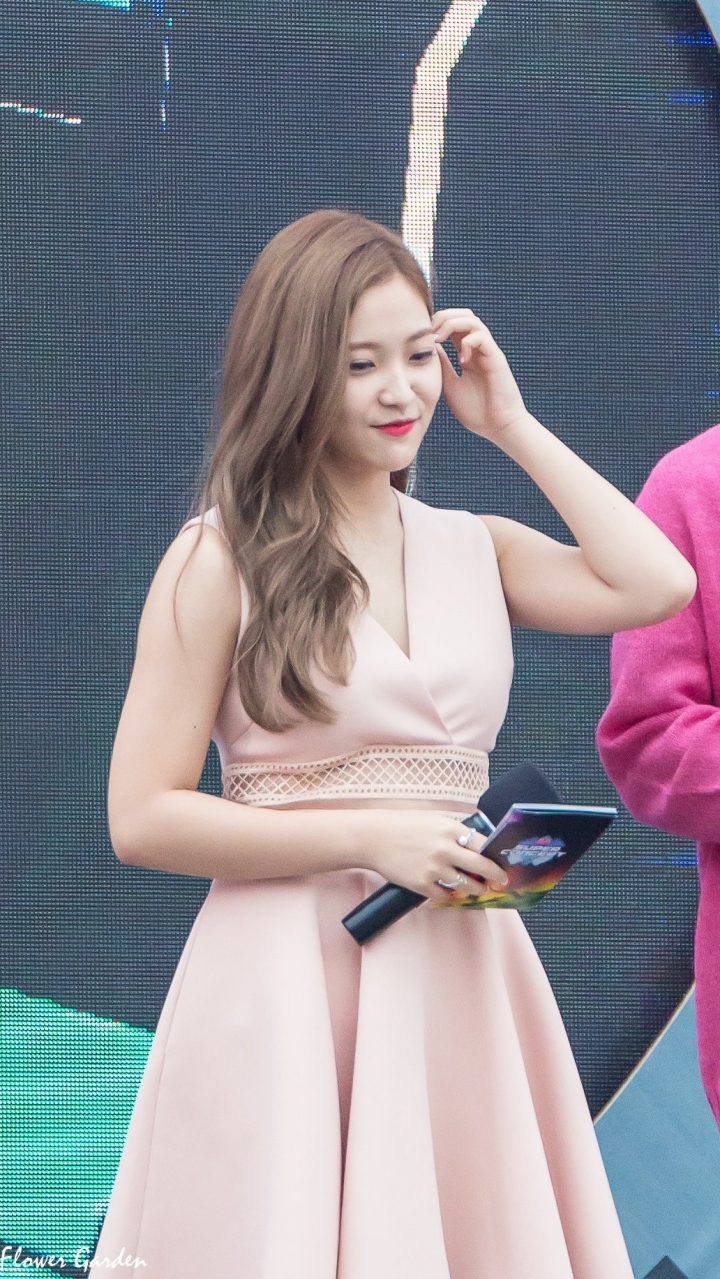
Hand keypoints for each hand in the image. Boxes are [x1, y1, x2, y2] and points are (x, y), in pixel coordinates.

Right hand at [357, 809, 508, 903]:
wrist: (373, 838)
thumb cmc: (402, 825)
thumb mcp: (432, 819)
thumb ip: (454, 829)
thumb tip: (476, 840)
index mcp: (449, 828)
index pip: (483, 844)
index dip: (495, 855)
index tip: (502, 862)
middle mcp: (445, 848)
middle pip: (481, 867)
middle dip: (494, 876)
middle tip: (500, 881)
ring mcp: (434, 868)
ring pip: (466, 885)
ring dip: (476, 889)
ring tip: (479, 889)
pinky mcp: (422, 884)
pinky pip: (445, 895)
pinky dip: (450, 894)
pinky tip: (451, 891)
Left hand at [432, 308, 526, 443]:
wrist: (499, 428)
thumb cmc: (477, 411)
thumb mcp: (450, 385)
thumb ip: (442, 366)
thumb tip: (429, 348)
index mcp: (468, 354)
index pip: (454, 325)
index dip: (437, 324)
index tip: (423, 338)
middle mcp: (479, 349)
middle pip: (464, 314)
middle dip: (443, 316)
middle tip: (429, 333)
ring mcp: (488, 352)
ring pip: (472, 320)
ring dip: (452, 324)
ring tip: (439, 339)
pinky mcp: (496, 358)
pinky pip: (482, 337)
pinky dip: (467, 342)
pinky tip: (461, 361)